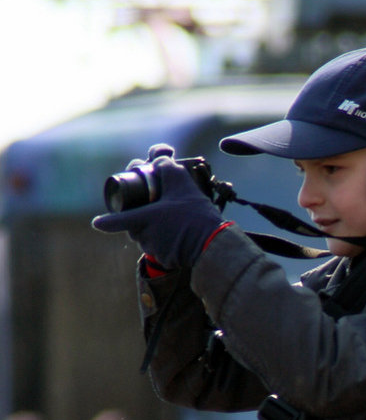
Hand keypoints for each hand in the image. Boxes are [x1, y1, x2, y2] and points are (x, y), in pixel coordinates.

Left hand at [92, 145, 224, 269]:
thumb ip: (166, 167)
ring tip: (175, 219)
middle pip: (137, 224)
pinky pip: (162, 247)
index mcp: (143, 219)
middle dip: (145, 214)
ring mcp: (156, 250)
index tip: (97, 223)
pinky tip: (181, 233)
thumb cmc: (195, 216)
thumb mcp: (182, 184)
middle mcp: (145, 236)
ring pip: (150, 236)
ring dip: (157, 227)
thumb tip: (157, 160)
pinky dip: (168, 240)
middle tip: (161, 205)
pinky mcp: (168, 260)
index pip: (118, 220)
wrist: (214, 244)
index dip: (107, 222)